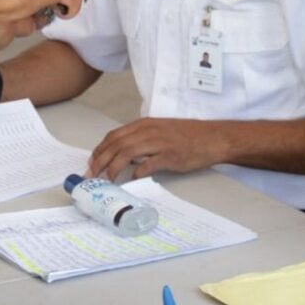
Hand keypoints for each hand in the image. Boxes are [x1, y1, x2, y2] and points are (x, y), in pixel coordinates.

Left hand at [88, 118, 224, 179]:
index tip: (91, 162)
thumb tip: (124, 155)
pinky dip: (137, 172)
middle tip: (92, 175)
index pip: (114, 136)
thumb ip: (142, 139)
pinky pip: (148, 164)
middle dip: (100, 160)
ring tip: (108, 179)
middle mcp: (149, 131)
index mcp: (145, 124)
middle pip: (116, 144)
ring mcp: (159, 142)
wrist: (213, 138)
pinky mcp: (170, 156)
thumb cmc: (188, 136)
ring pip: (127, 153)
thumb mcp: (161, 131)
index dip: (99, 150)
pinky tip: (132, 179)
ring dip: (114, 167)